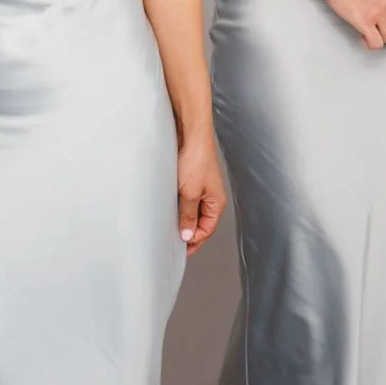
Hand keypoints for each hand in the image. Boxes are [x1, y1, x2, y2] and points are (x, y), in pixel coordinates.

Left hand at [177, 139, 227, 254]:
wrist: (191, 135)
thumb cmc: (196, 159)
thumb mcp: (190, 193)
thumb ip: (188, 215)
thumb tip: (187, 234)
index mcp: (216, 203)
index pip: (207, 230)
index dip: (194, 241)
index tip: (180, 249)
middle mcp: (211, 197)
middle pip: (200, 223)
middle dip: (188, 232)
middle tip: (173, 241)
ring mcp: (201, 189)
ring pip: (192, 212)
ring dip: (182, 219)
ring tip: (170, 226)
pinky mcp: (192, 181)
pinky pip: (186, 201)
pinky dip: (179, 207)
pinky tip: (169, 208)